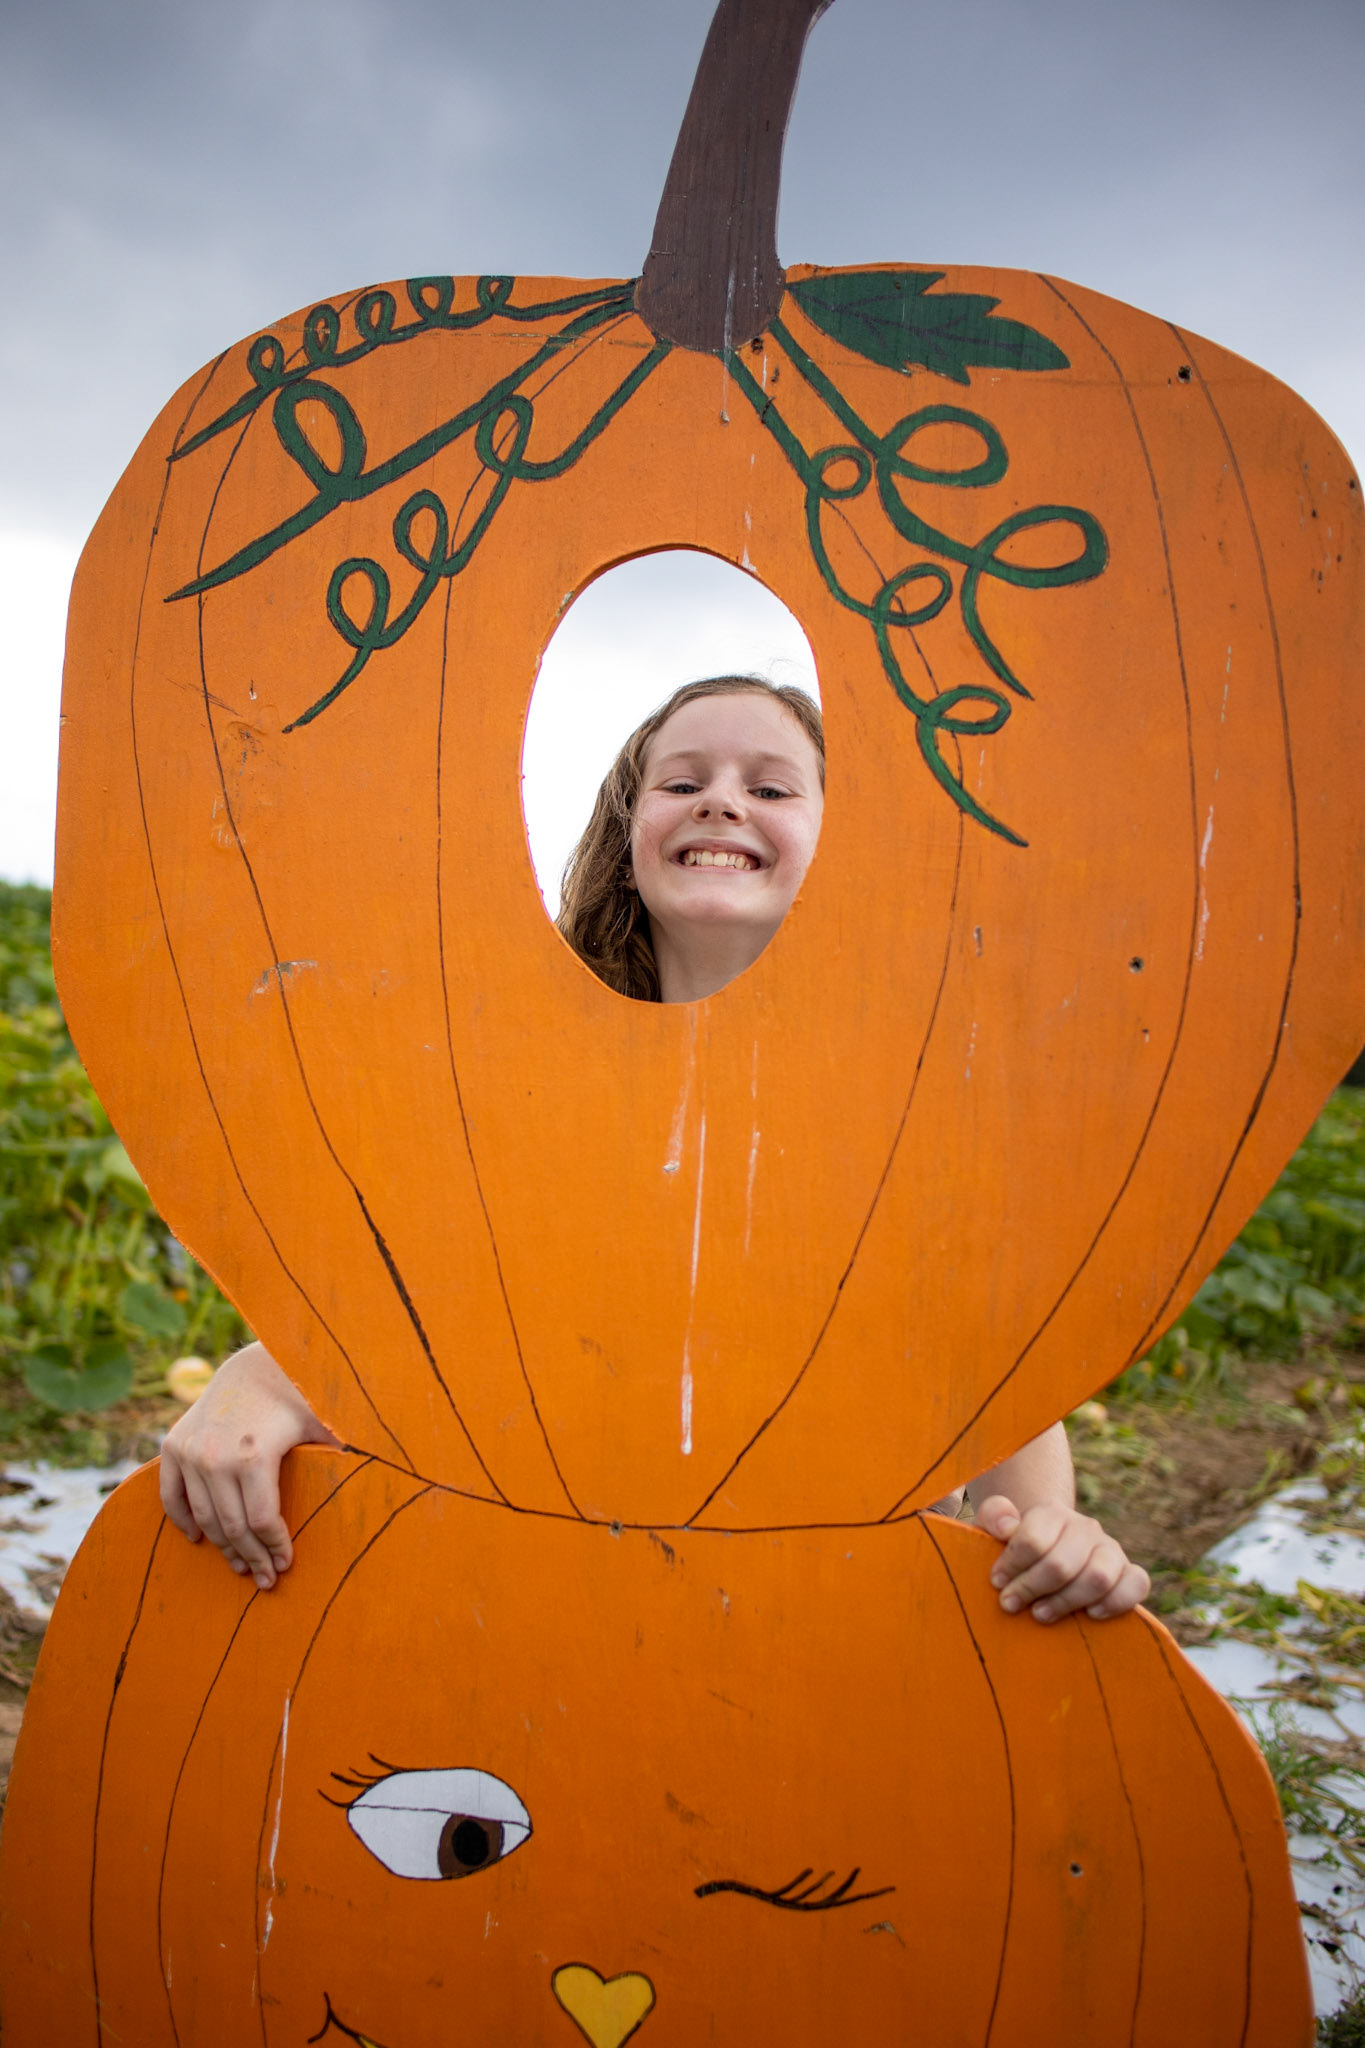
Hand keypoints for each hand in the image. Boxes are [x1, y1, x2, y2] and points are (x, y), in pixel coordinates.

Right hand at [159, 1343, 336, 1589]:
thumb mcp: (327, 1423)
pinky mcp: (174, 1445)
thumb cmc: (301, 1397)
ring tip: (242, 1565)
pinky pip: (171, 1495)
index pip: (261, 1522)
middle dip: (252, 1557)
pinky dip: (182, 1520)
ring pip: (205, 1517)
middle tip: (265, 1578)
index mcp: (254, 1455)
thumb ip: (348, 1454)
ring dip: (223, 1547)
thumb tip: (401, 1480)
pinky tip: (199, 1539)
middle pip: (233, 1527)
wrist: (256, 1366)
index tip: (287, 1564)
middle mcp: (215, 1456)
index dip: (275, 1547)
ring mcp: (191, 1451)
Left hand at [975, 1495, 1149, 1623]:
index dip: (1011, 1566)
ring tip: (1040, 1614)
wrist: (1052, 1550)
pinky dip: (1115, 1602)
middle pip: (1061, 1564)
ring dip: (1066, 1602)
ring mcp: (1111, 1549)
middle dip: (1031, 1588)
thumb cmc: (1020, 1545)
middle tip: (1011, 1604)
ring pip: (1097, 1577)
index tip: (997, 1582)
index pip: (1032, 1540)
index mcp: (1051, 1512)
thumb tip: (1007, 1527)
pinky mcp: (1130, 1572)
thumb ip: (995, 1514)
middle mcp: (1085, 1527)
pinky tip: (1091, 1615)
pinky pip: (1137, 1584)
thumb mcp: (998, 1525)